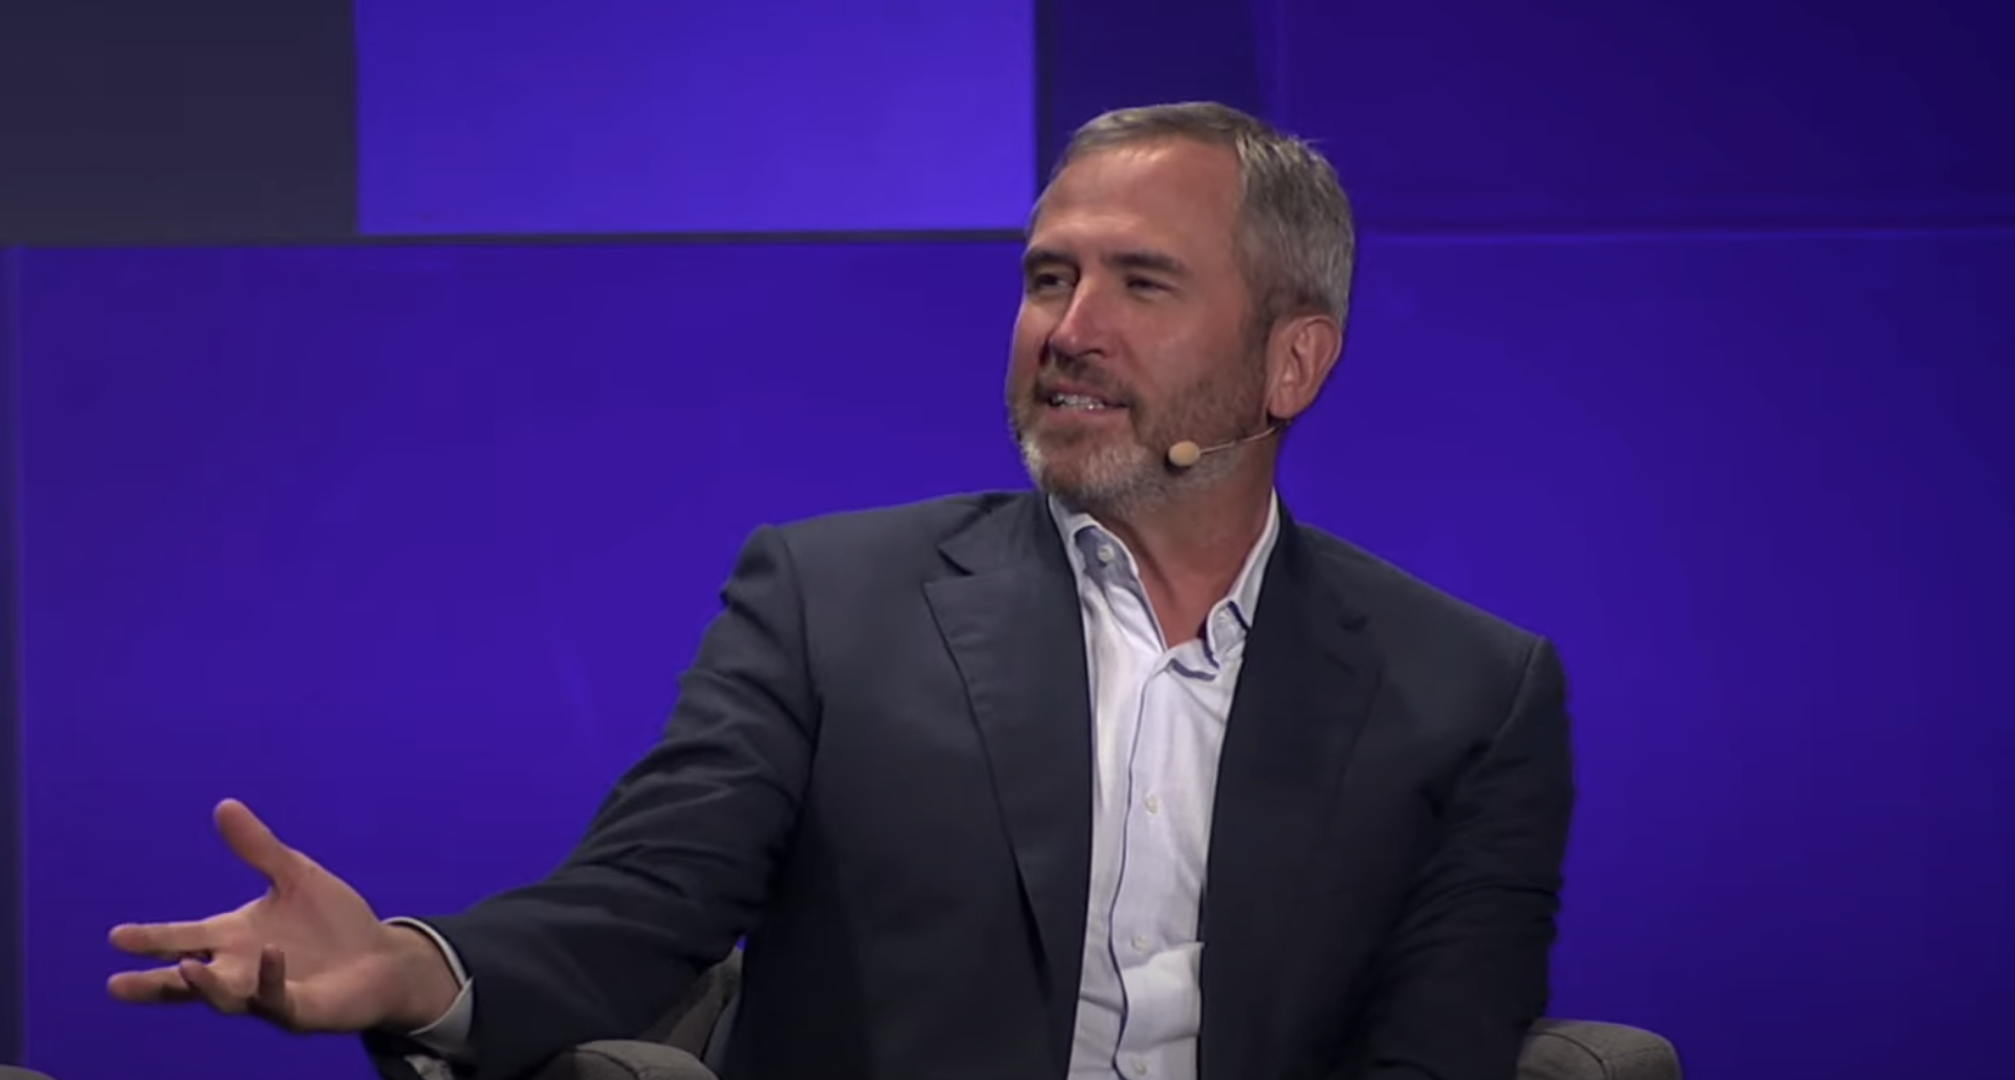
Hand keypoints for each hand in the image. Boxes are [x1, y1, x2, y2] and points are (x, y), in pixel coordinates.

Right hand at [106, 798, 430, 1032]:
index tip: (117, 936)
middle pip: (188, 981)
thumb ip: (259, 848)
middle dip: (156, 982)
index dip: (152, 939)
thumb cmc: (334, 921)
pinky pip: (276, 998)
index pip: (183, 938)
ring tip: (185, 967)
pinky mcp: (297, 1009)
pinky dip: (269, 978)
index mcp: (234, 938)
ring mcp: (266, 994)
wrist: (383, 955)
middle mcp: (241, 970)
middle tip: (118, 984)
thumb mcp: (295, 876)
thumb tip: (225, 805)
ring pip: (225, 998)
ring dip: (205, 985)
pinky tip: (270, 953)